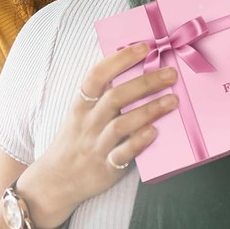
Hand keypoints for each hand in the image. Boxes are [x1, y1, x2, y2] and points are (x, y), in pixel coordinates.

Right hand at [36, 44, 178, 216]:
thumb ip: (101, 95)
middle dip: (145, 83)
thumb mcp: (80, 114)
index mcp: (81, 105)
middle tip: (171, 74)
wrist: (56, 180)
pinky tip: (154, 132)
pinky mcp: (106, 168)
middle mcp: (88, 123)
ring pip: (122, 124)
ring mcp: (96, 145)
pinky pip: (123, 154)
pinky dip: (139, 142)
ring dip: (149, 110)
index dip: (119, 59)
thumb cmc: (75, 140)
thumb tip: (133, 69)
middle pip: (115, 97)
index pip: (97, 76)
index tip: (144, 48)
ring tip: (173, 101)